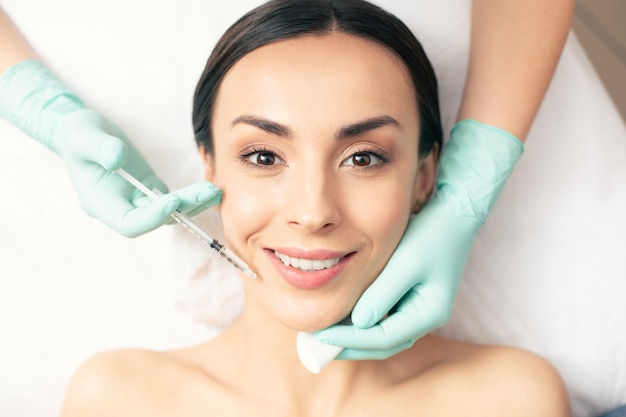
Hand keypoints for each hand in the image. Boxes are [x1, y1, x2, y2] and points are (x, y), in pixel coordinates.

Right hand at [0, 60, 219, 236]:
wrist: (83, 134)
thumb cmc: (79, 136)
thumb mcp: (84, 137)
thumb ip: (100, 148)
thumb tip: (117, 159)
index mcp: (101, 204)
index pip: (130, 224)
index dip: (152, 217)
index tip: (172, 200)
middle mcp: (121, 209)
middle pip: (155, 219)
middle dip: (183, 207)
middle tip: (208, 193)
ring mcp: (136, 201)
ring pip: (169, 212)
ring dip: (193, 203)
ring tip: (215, 192)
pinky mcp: (149, 191)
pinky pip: (173, 201)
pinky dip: (192, 196)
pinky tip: (211, 190)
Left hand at [314, 120, 523, 359]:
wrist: (454, 214)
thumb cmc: (433, 234)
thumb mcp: (406, 262)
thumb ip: (382, 294)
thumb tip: (358, 323)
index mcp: (429, 314)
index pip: (384, 339)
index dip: (351, 340)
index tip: (321, 337)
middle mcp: (425, 318)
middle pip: (383, 344)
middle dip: (350, 346)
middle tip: (316, 344)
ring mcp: (418, 309)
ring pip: (382, 334)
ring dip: (354, 336)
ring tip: (323, 334)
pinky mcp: (409, 297)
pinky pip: (383, 318)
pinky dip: (362, 320)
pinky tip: (340, 315)